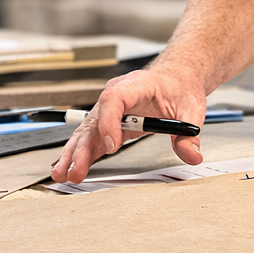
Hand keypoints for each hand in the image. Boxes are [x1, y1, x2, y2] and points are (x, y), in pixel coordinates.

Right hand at [50, 66, 205, 184]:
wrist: (177, 78)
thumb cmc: (179, 87)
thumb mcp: (191, 109)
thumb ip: (188, 133)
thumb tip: (191, 154)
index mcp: (135, 85)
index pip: (114, 99)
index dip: (109, 122)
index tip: (113, 145)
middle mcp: (116, 95)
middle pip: (94, 120)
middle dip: (82, 148)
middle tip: (75, 170)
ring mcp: (109, 109)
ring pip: (87, 131)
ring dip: (73, 154)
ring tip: (62, 174)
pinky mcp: (108, 122)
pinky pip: (91, 138)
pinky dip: (80, 153)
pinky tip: (67, 168)